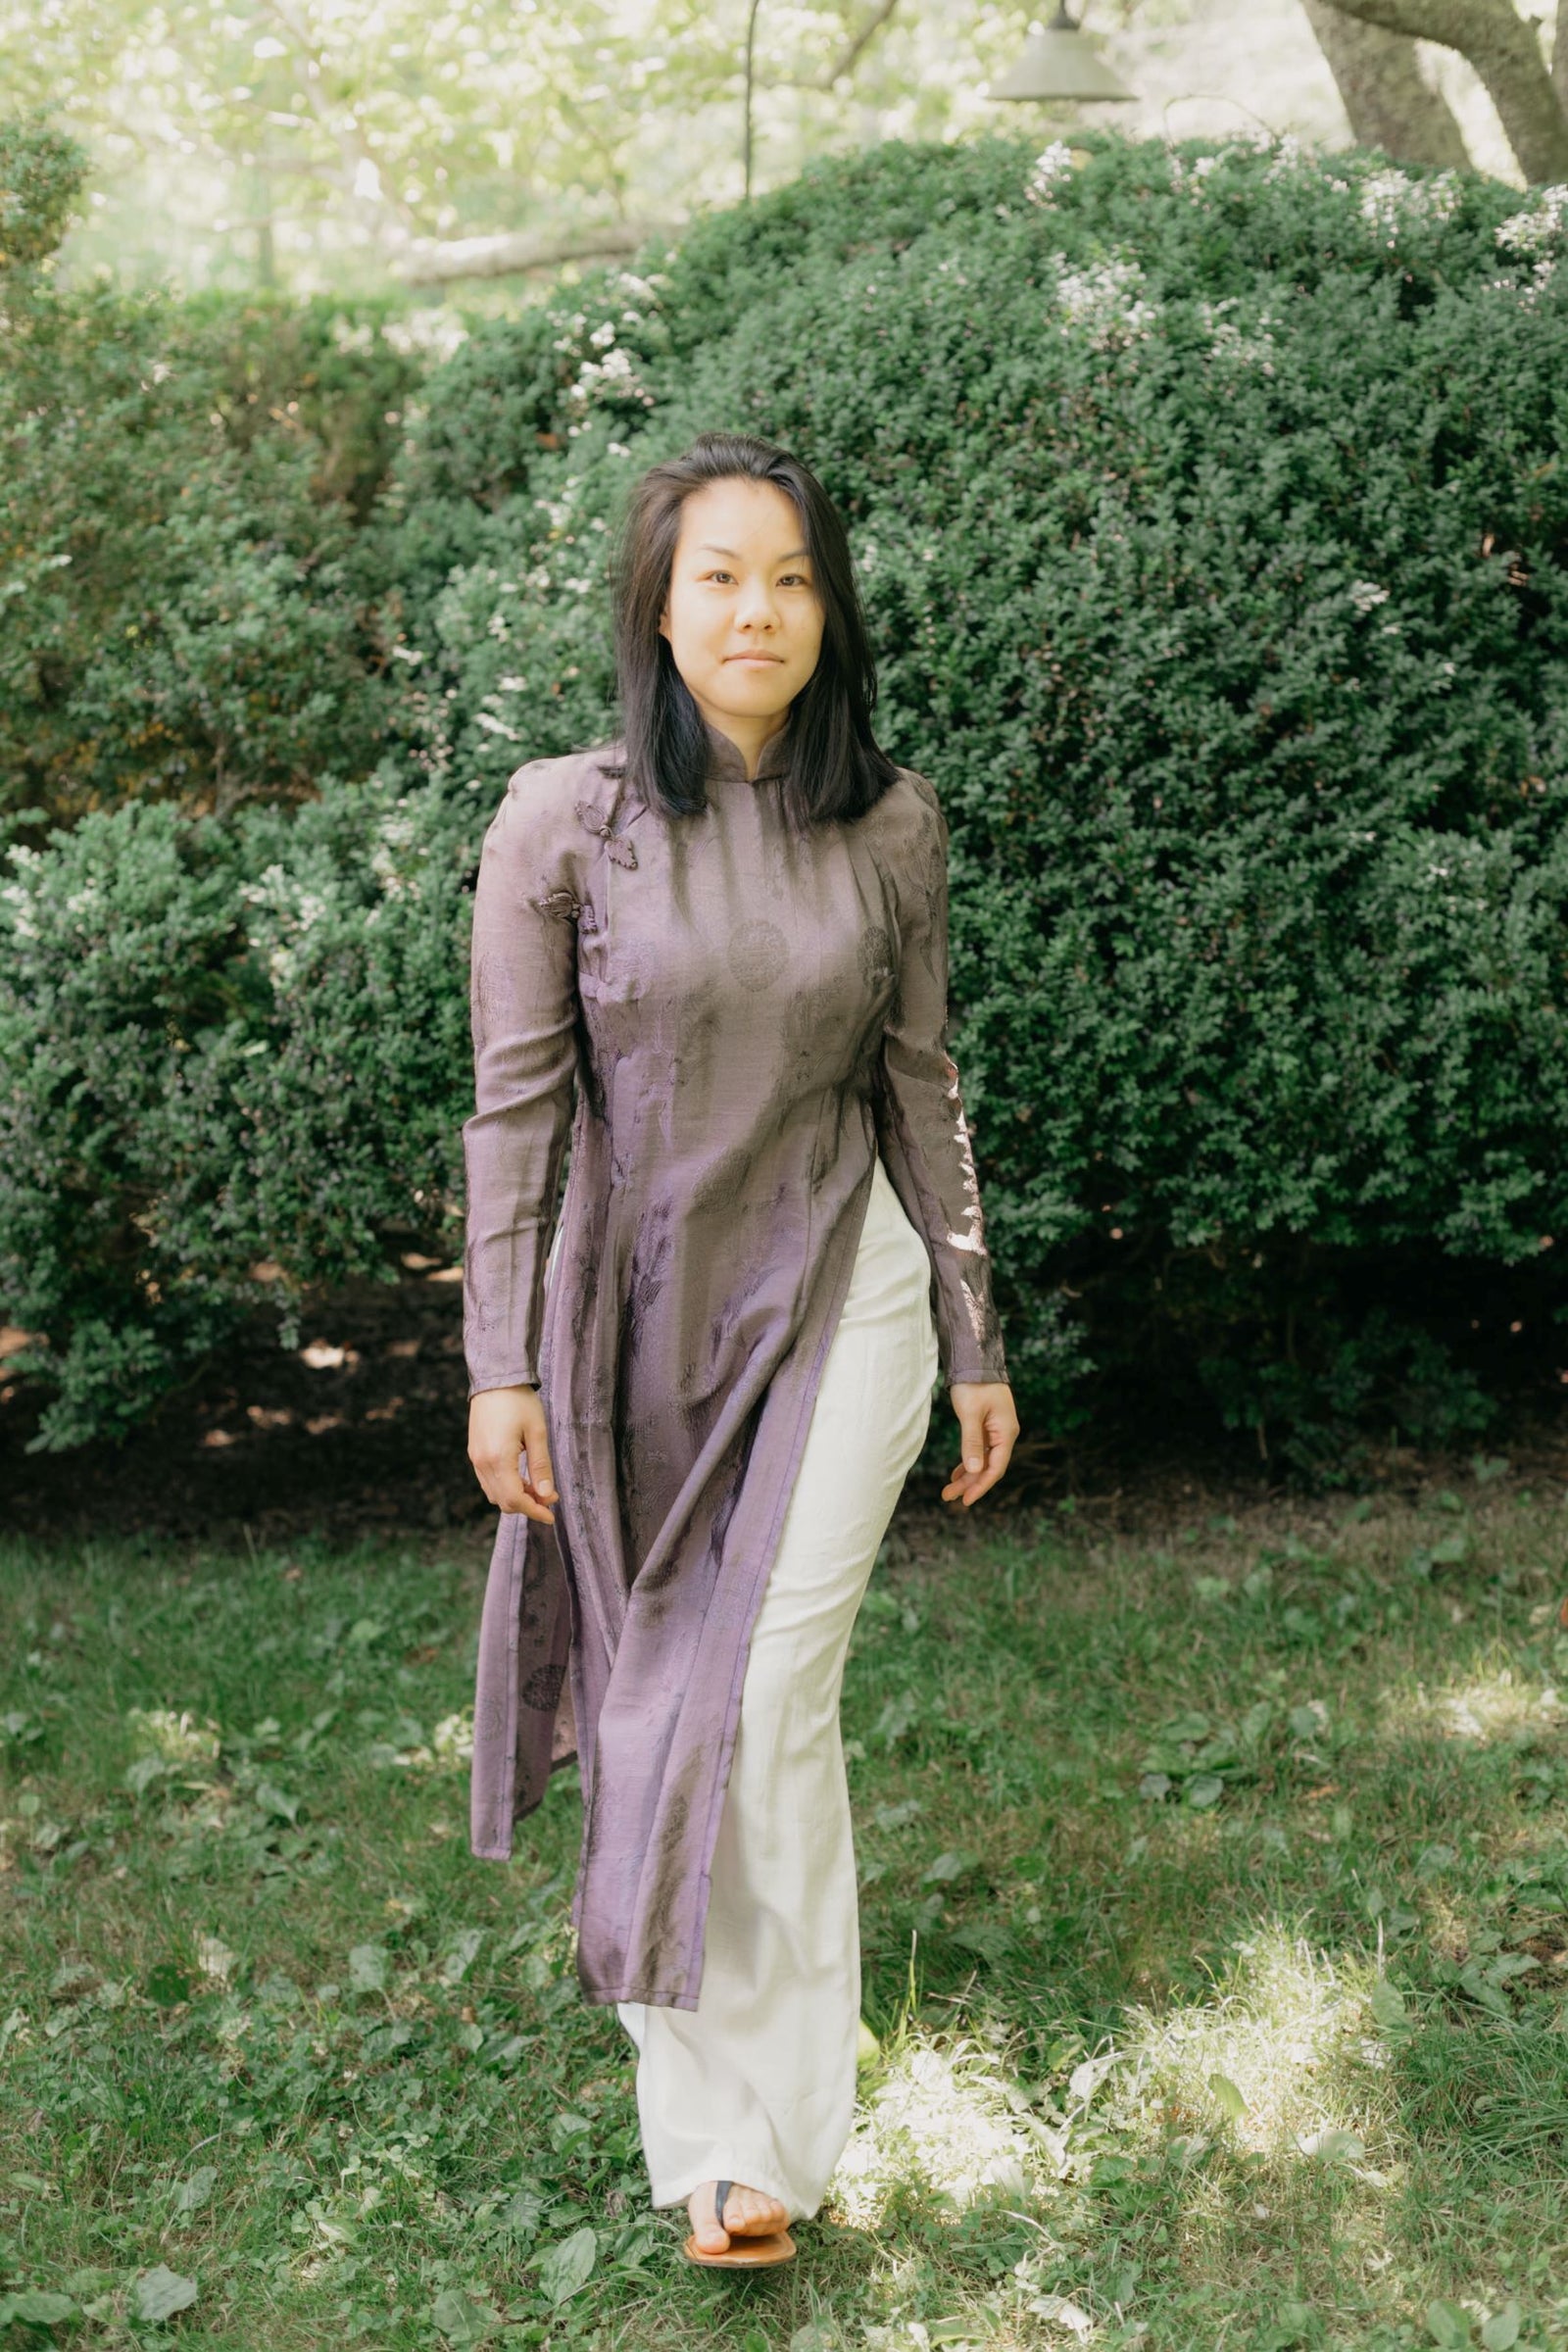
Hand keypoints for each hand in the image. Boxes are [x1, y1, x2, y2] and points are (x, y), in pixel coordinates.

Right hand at [468, 1384, 558, 1524]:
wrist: (495, 1379)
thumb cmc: (519, 1401)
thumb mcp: (537, 1432)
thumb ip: (541, 1466)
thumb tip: (547, 1495)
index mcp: (498, 1458)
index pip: (514, 1499)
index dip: (534, 1511)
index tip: (551, 1515)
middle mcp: (482, 1462)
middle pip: (503, 1501)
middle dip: (527, 1505)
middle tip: (550, 1497)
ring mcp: (475, 1458)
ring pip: (494, 1494)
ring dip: (516, 1497)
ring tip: (538, 1486)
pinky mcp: (474, 1453)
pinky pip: (488, 1481)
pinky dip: (505, 1487)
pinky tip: (521, 1478)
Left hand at [942, 1381, 1018, 1508]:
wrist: (975, 1359)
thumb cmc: (974, 1384)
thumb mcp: (970, 1414)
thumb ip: (971, 1442)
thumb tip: (973, 1470)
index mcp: (1005, 1432)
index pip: (995, 1468)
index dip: (980, 1486)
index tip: (965, 1500)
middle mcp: (1004, 1434)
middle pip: (988, 1466)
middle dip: (970, 1483)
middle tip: (948, 1497)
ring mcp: (996, 1430)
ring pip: (982, 1460)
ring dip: (967, 1475)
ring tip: (949, 1489)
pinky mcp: (987, 1425)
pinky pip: (979, 1450)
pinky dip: (968, 1461)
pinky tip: (957, 1472)